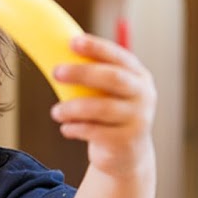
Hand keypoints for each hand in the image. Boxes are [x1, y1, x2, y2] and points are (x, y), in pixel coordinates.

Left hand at [49, 34, 156, 175]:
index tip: (72, 42)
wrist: (127, 155)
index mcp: (138, 75)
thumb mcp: (107, 93)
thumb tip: (54, 52)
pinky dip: (77, 128)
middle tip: (56, 72)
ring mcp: (138, 118)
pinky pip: (97, 132)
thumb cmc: (109, 115)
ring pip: (103, 108)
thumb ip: (92, 75)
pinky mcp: (127, 141)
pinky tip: (65, 128)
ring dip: (73, 108)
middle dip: (82, 73)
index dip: (96, 48)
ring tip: (55, 112)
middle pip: (113, 78)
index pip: (118, 56)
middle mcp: (143, 95)